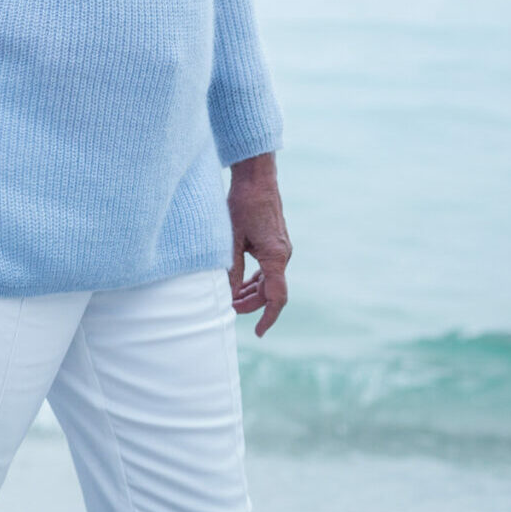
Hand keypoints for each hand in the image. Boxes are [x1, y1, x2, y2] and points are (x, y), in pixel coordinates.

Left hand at [227, 152, 290, 335]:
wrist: (256, 178)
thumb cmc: (243, 203)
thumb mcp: (232, 238)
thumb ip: (231, 268)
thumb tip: (228, 294)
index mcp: (276, 256)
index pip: (276, 297)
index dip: (268, 318)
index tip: (258, 333)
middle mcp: (283, 255)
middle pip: (271, 292)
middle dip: (251, 305)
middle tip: (227, 309)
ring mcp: (280, 249)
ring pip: (268, 281)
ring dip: (251, 293)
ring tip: (230, 299)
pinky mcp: (274, 243)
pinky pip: (267, 269)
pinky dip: (255, 280)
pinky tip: (239, 283)